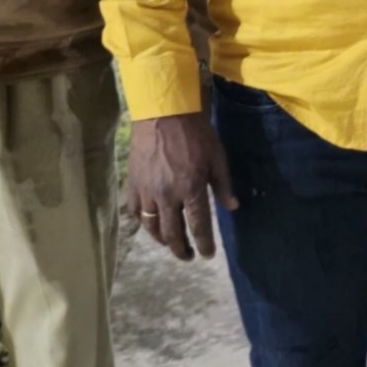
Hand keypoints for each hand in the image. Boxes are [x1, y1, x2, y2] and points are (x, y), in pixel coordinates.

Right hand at [126, 110, 237, 261]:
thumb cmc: (195, 132)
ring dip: (162, 239)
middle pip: (173, 233)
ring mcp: (147, 191)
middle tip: (188, 256)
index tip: (207, 254)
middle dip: (181, 249)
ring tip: (170, 242)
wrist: (163, 111)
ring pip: (152, 226)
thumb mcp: (217, 156)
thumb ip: (223, 184)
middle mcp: (167, 196)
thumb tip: (232, 207)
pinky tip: (149, 223)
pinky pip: (135, 211)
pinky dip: (142, 221)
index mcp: (191, 189)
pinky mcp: (133, 183)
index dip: (204, 244)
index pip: (199, 226)